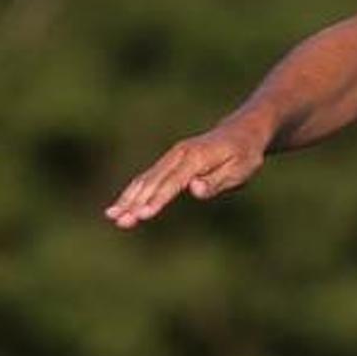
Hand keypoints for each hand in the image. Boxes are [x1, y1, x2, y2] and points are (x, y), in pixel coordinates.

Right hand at [104, 117, 270, 227]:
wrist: (241, 132)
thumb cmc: (244, 155)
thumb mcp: (241, 169)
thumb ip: (217, 181)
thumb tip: (194, 189)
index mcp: (197, 157)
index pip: (174, 182)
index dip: (158, 199)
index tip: (143, 215)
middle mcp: (180, 154)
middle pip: (153, 181)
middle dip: (135, 203)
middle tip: (121, 222)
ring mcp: (172, 156)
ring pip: (146, 179)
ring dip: (128, 199)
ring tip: (112, 217)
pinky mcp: (169, 162)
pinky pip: (147, 178)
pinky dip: (132, 192)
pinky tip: (119, 207)